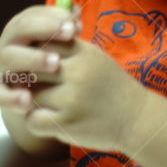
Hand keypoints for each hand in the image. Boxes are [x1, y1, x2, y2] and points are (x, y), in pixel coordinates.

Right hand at [0, 4, 79, 110]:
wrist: (42, 96)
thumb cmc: (54, 61)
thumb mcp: (62, 44)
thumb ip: (67, 27)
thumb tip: (76, 15)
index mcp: (21, 29)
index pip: (32, 15)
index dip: (53, 16)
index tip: (75, 25)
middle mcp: (9, 45)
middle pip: (19, 30)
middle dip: (44, 29)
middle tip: (69, 36)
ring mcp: (3, 69)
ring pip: (9, 58)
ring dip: (32, 58)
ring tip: (56, 64)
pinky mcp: (2, 95)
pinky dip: (11, 98)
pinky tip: (28, 100)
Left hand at [25, 37, 149, 152]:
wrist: (137, 118)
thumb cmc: (111, 86)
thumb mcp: (95, 57)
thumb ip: (67, 48)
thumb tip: (31, 45)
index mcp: (84, 52)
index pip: (43, 44)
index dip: (35, 57)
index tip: (39, 68)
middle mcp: (78, 72)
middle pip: (32, 69)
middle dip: (30, 80)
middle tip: (37, 88)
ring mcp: (72, 98)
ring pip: (29, 96)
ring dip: (31, 103)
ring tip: (47, 105)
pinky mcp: (68, 123)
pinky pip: (32, 120)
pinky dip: (35, 123)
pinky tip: (49, 121)